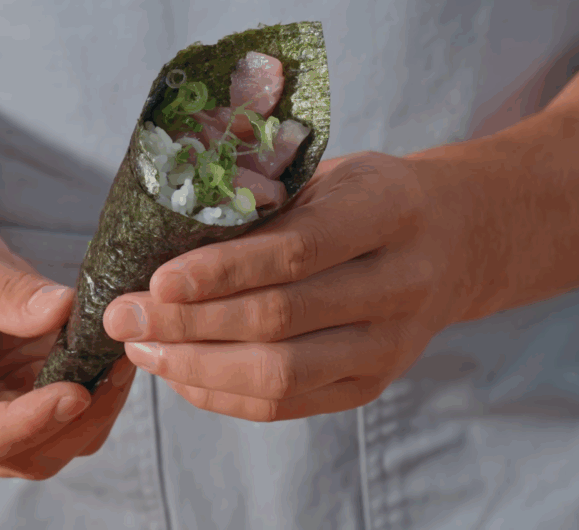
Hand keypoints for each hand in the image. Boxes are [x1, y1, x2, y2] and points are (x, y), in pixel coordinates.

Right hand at [0, 194, 135, 478]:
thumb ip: (6, 295)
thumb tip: (62, 310)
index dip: (24, 425)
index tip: (74, 392)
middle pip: (19, 456)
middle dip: (74, 420)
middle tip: (116, 368)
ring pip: (54, 446)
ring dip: (95, 411)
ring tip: (122, 358)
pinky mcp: (21, 404)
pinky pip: (69, 419)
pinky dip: (98, 395)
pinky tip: (115, 357)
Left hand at [102, 151, 474, 421]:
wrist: (455, 241)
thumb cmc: (370, 198)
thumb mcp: (331, 174)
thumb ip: (267, 202)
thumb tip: (161, 237)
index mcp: (388, 212)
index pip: (298, 251)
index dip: (223, 271)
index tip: (157, 278)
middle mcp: (400, 285)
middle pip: (281, 321)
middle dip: (189, 323)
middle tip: (123, 316)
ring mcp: (391, 345)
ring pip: (281, 374)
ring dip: (197, 366)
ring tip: (141, 347)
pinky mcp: (372, 384)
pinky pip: (285, 403)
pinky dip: (222, 392)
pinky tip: (178, 371)